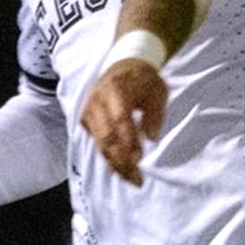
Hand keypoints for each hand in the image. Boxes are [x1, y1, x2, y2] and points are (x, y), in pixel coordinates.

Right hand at [80, 57, 169, 183]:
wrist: (123, 65)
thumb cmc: (144, 80)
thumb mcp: (157, 91)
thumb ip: (155, 113)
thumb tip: (152, 138)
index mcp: (116, 89)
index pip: (120, 119)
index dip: (129, 141)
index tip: (139, 159)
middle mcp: (97, 101)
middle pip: (106, 136)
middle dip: (121, 160)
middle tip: (137, 178)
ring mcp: (89, 111)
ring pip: (100, 144)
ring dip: (115, 164)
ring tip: (131, 179)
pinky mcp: (86, 120)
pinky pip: (97, 143)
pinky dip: (109, 158)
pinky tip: (121, 170)